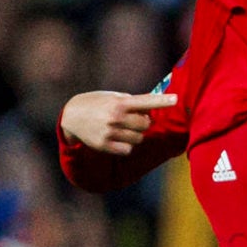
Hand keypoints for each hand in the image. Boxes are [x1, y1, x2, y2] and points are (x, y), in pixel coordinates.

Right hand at [60, 91, 177, 154]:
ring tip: (123, 128)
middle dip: (143, 122)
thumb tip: (152, 108)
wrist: (71, 116)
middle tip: (133, 119)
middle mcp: (115, 117)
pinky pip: (128, 149)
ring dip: (135, 134)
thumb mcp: (112, 96)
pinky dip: (127, 145)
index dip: (162, 101)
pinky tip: (117, 138)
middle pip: (145, 124)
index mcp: (119, 102)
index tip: (176, 99)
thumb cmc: (96, 103)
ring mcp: (110, 133)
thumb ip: (131, 102)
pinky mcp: (105, 146)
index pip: (145, 101)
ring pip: (138, 138)